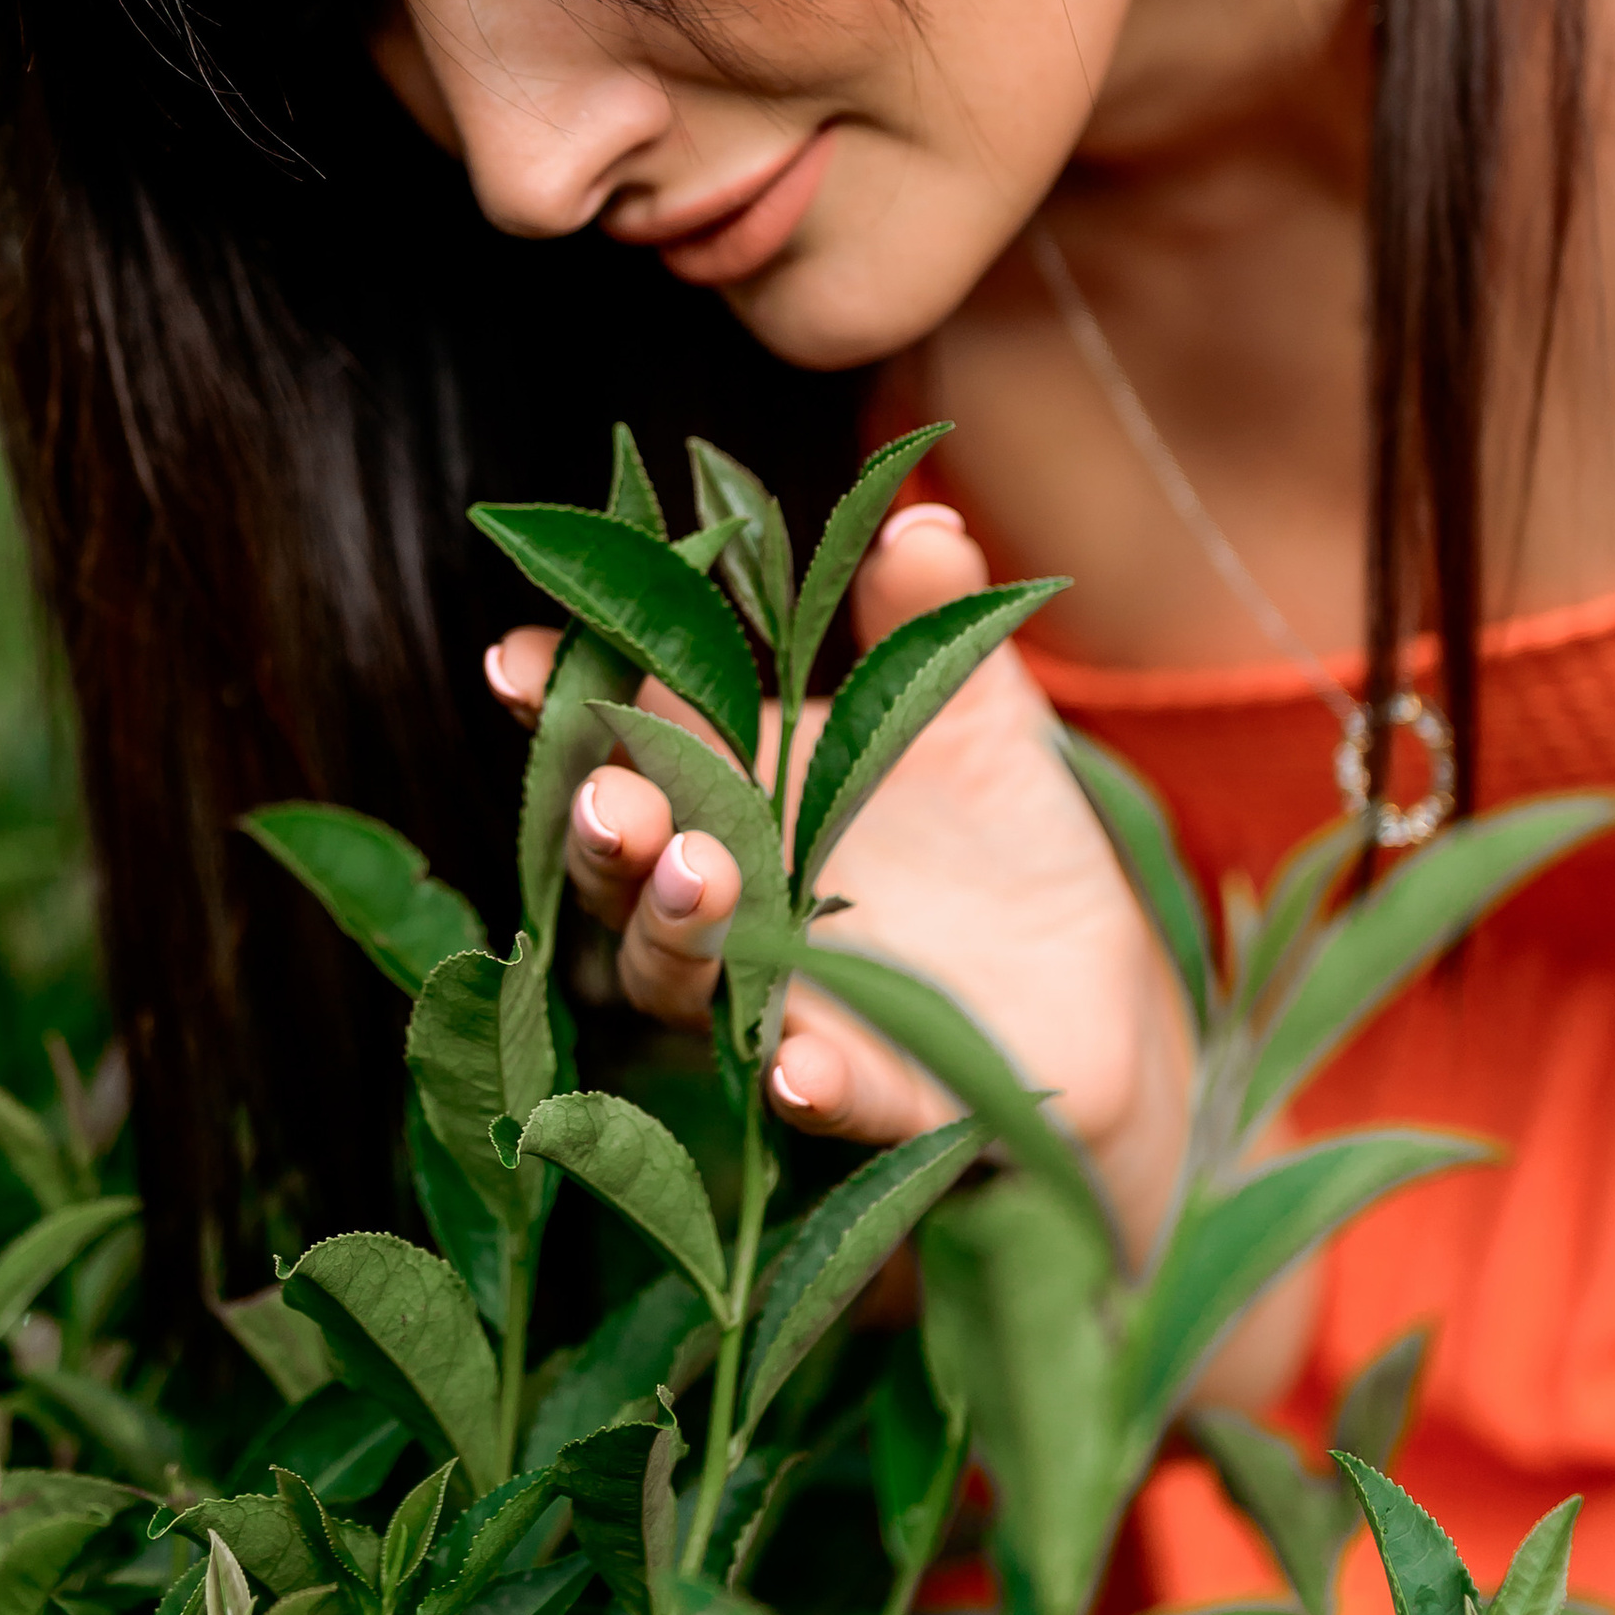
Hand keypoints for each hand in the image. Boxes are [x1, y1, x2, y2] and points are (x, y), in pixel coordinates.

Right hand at [484, 503, 1193, 1270]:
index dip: (555, 706)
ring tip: (702, 876)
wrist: (1100, 991)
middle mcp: (727, 900)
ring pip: (682, 982)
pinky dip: (803, 1079)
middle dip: (599, 832)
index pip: (618, 742)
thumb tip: (922, 519)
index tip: (515, 662)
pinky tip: (796, 1061)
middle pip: (621, 871)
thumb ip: (930, 621)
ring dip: (675, 933)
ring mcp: (782, 1001)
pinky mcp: (874, 1091)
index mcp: (730, 788)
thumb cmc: (999, 834)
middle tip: (612, 799)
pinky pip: (821, 1094)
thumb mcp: (970, 710)